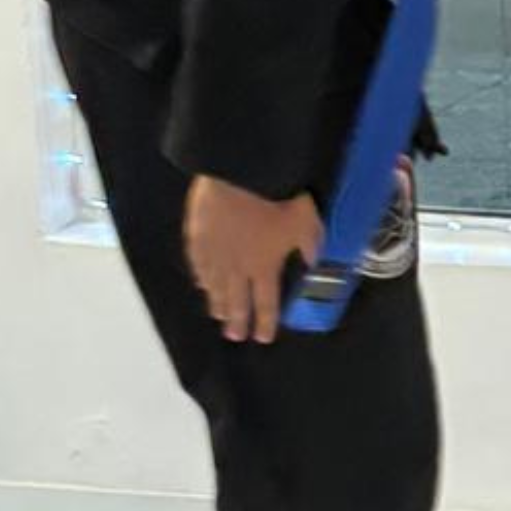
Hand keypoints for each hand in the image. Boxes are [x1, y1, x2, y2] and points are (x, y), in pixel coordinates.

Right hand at [184, 176, 324, 345]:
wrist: (240, 172)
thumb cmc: (277, 196)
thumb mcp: (307, 221)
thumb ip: (310, 245)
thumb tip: (314, 263)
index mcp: (265, 266)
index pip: (266, 302)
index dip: (265, 322)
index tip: (263, 338)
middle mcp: (237, 267)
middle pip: (236, 300)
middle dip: (237, 320)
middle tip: (234, 336)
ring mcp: (213, 252)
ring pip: (214, 285)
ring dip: (217, 302)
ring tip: (217, 315)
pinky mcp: (196, 235)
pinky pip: (198, 263)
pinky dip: (201, 276)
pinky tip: (201, 283)